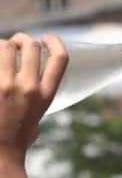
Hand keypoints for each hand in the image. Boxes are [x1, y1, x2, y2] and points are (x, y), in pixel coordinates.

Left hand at [0, 33, 67, 166]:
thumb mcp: (38, 117)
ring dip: (2, 45)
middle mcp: (29, 88)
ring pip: (6, 46)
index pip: (60, 58)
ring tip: (0, 53)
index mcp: (47, 95)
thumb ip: (37, 96)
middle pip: (31, 46)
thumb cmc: (15, 139)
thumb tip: (30, 77)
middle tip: (16, 44)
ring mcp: (6, 87)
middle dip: (22, 40)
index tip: (47, 38)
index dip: (55, 41)